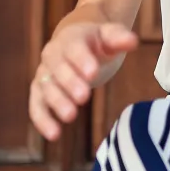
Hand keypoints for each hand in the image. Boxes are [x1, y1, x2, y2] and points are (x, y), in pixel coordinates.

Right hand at [27, 19, 139, 140]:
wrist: (76, 43)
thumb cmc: (97, 42)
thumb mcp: (109, 36)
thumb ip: (119, 38)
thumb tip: (133, 41)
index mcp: (71, 38)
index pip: (74, 47)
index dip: (82, 60)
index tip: (93, 73)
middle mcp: (53, 55)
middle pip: (58, 68)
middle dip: (70, 83)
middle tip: (84, 97)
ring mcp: (44, 73)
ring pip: (46, 88)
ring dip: (57, 102)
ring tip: (71, 116)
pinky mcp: (39, 91)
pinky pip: (36, 105)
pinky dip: (42, 119)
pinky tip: (54, 134)